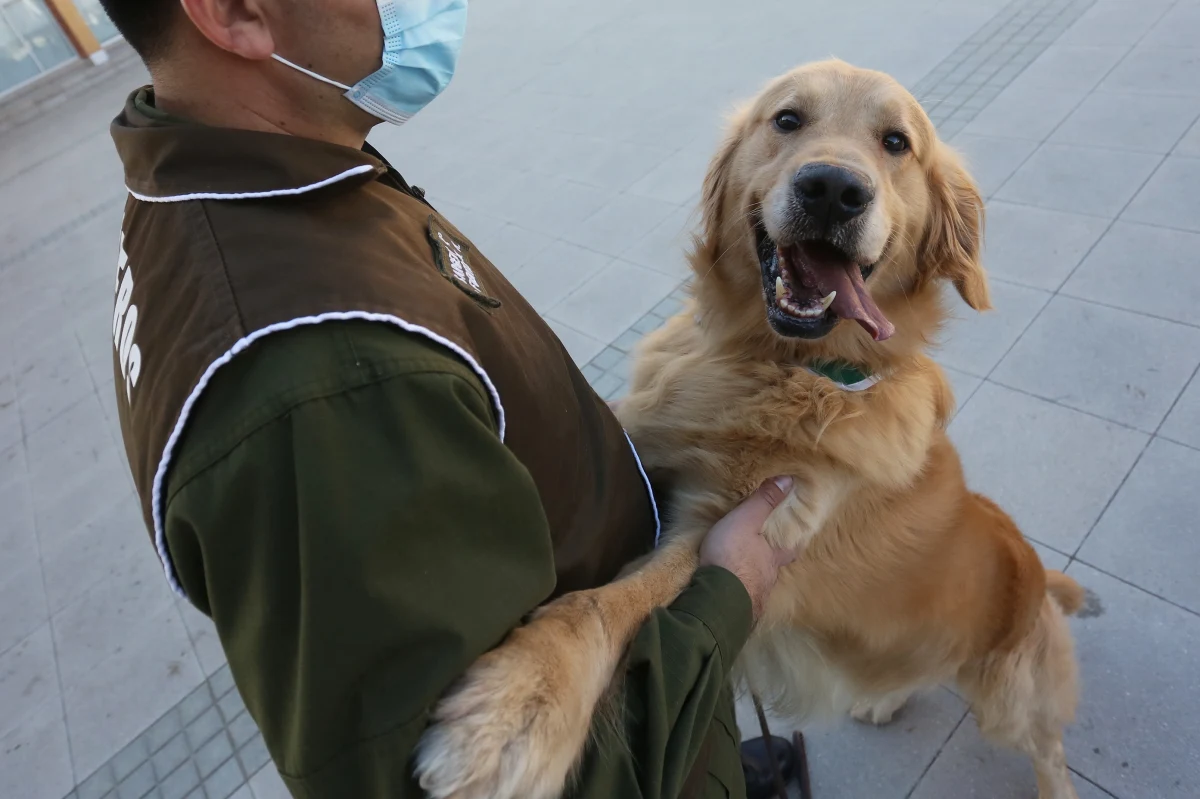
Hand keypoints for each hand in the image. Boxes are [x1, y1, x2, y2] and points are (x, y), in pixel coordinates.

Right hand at [699, 477, 796, 620]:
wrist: (717, 600)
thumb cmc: (733, 555)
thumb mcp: (747, 520)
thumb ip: (765, 501)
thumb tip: (789, 480)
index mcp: (774, 554)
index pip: (791, 545)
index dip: (794, 539)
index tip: (797, 533)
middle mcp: (769, 575)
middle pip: (776, 565)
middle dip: (773, 558)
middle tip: (768, 551)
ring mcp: (755, 593)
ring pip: (759, 580)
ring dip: (754, 573)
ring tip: (746, 566)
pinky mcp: (739, 607)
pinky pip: (743, 595)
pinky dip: (740, 588)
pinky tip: (732, 587)